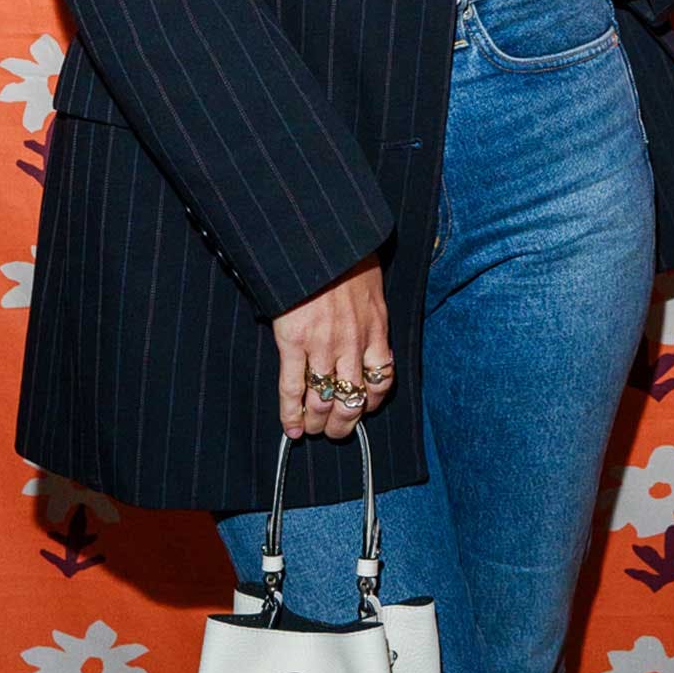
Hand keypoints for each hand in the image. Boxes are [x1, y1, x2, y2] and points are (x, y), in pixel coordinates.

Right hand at [270, 250, 393, 441]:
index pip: (383, 380)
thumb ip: (369, 312)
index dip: (372, 402)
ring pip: (324, 400)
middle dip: (344, 423)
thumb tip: (363, 322)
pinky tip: (290, 428)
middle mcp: (354, 343)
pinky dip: (291, 413)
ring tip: (310, 431)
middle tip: (334, 432)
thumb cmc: (346, 257)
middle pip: (353, 399)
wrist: (320, 240)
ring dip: (317, 422)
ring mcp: (324, 345)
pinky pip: (293, 388)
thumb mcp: (370, 287)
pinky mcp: (294, 342)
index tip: (363, 409)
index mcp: (376, 329)